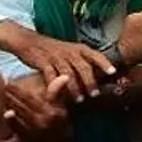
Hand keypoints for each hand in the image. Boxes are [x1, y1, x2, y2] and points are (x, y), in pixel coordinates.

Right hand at [0, 24, 115, 100]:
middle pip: (83, 67)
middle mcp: (69, 52)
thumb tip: (100, 74)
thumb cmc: (53, 49)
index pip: (96, 55)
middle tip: (95, 94)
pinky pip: (51, 75)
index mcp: (79, 48)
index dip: (105, 63)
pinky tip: (59, 95)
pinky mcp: (43, 62)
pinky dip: (56, 86)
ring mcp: (56, 57)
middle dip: (90, 81)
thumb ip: (83, 60)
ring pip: (69, 74)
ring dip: (75, 88)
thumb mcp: (71, 51)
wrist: (29, 42)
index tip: (113, 73)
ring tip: (80, 99)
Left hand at [0, 75, 73, 141]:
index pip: (30, 99)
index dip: (17, 91)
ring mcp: (31, 136)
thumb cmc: (60, 122)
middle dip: (9, 99)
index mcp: (48, 113)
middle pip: (20, 109)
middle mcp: (39, 124)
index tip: (7, 83)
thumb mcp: (62, 107)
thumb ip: (58, 92)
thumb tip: (63, 76)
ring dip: (6, 116)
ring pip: (14, 124)